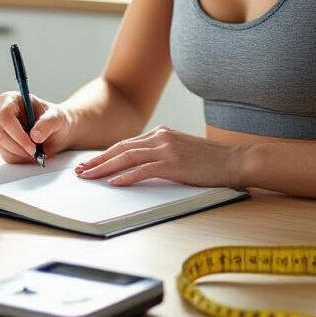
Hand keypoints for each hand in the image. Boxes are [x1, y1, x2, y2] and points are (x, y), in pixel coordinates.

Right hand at [0, 91, 70, 163]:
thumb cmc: (54, 119)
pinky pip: (6, 155)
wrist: (56, 132)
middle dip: (20, 146)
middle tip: (36, 152)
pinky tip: (31, 153)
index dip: (16, 131)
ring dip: (21, 153)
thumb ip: (47, 123)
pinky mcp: (2, 144)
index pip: (5, 114)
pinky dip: (21, 158)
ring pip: (2, 145)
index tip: (32, 143)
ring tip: (37, 151)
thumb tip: (35, 136)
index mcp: (12, 100)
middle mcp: (2, 114)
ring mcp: (0, 130)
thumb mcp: (56, 117)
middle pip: (0, 132)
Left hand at [74, 126, 243, 187]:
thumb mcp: (181, 151)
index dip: (105, 154)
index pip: (126, 144)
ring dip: (104, 168)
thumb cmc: (211, 161)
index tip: (90, 163)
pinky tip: (113, 182)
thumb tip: (140, 166)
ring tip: (89, 176)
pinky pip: (143, 170)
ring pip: (126, 157)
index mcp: (161, 133)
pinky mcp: (173, 163)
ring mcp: (166, 149)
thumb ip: (161, 154)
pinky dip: (126, 176)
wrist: (235, 160)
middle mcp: (160, 137)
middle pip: (120, 148)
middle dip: (98, 160)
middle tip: (80, 170)